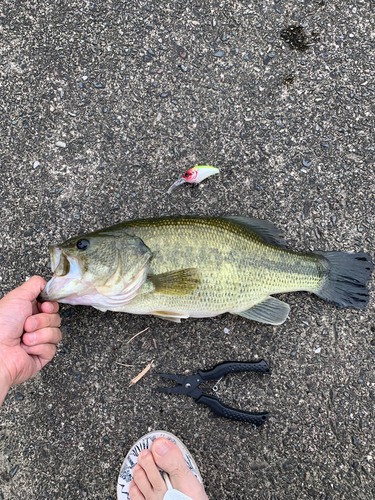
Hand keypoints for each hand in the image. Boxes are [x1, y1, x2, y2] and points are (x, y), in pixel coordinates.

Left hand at [0, 276, 61, 403]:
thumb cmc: (1, 326)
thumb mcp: (17, 297)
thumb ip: (35, 285)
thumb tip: (48, 283)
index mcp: (28, 311)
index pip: (52, 305)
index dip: (51, 306)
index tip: (43, 307)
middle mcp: (34, 325)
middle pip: (56, 318)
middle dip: (43, 321)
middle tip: (27, 325)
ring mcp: (39, 341)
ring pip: (57, 333)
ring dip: (40, 335)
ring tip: (24, 338)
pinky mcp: (41, 355)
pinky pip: (52, 348)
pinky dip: (38, 347)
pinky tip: (26, 349)